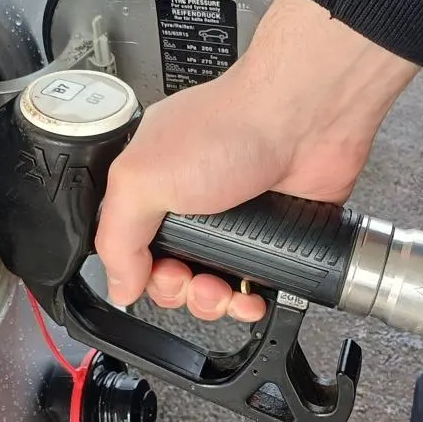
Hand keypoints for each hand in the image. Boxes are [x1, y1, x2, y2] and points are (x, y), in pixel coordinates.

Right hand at [94, 0, 418, 321]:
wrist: (305, 119)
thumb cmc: (232, 126)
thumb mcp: (143, 179)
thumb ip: (117, 236)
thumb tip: (119, 285)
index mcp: (152, 183)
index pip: (131, 246)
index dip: (141, 273)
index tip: (158, 273)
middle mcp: (191, 200)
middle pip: (171, 272)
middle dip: (180, 291)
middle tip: (193, 279)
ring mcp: (234, 218)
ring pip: (213, 285)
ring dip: (215, 302)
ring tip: (226, 291)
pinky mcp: (274, 233)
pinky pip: (256, 283)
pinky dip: (252, 300)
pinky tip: (253, 296)